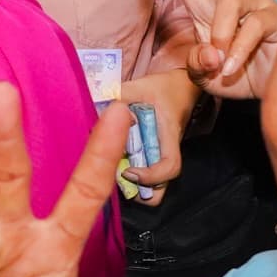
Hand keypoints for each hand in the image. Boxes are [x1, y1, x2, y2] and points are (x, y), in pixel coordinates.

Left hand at [122, 66, 194, 189]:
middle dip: (138, 189)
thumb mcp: (141, 86)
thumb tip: (96, 102)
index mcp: (169, 137)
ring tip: (112, 168)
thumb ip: (120, 94)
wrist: (179, 88)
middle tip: (115, 175)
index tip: (128, 170)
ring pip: (151, 185)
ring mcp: (159, 157)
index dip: (151, 176)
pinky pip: (142, 174)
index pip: (170, 167)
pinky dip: (128, 172)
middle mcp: (166, 153)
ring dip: (132, 183)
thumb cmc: (163, 88)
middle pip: (160, 188)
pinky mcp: (151, 157)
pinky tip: (112, 158)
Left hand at [140, 0, 276, 97]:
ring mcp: (254, 6)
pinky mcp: (274, 20)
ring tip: (222, 63)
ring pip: (228, 0)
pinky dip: (238, 51)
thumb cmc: (237, 77)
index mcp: (204, 5)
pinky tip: (234, 67)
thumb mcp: (205, 75)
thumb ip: (197, 64)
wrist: (273, 94)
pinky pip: (252, 27)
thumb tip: (210, 53)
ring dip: (220, 32)